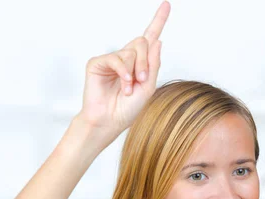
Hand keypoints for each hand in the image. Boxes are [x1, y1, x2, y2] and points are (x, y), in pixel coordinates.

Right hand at [74, 1, 170, 151]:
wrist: (110, 121)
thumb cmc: (128, 108)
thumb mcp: (149, 86)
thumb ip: (154, 64)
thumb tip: (157, 40)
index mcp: (140, 63)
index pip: (150, 38)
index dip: (159, 20)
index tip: (166, 4)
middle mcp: (127, 58)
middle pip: (142, 41)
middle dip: (146, 61)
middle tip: (143, 79)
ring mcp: (112, 60)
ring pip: (130, 51)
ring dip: (135, 71)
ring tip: (129, 88)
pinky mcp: (98, 63)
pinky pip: (116, 58)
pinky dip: (123, 72)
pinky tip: (123, 84)